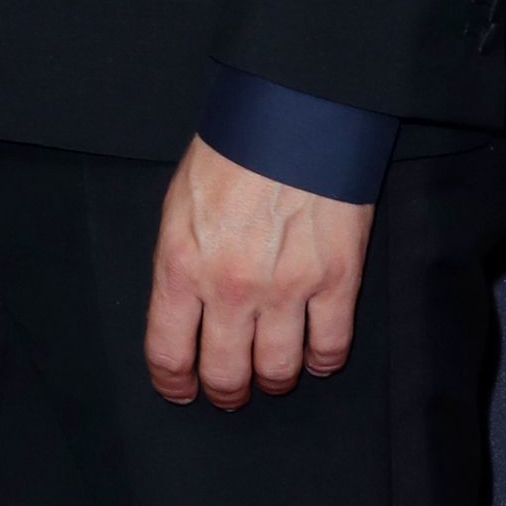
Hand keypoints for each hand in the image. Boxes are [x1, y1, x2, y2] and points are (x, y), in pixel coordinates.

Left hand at [144, 139, 373, 408]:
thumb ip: (179, 265)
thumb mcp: (178, 207)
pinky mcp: (336, 280)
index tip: (181, 389)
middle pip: (225, 374)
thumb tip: (184, 312)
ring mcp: (287, 288)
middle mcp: (230, 288)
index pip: (169, 353)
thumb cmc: (230, 153)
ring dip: (273, 380)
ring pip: (278, 370)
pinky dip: (323, 362)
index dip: (174, 383)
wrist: (293, 114)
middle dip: (225, 392)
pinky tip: (316, 358)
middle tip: (230, 391)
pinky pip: (330, 347)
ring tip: (273, 375)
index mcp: (182, 267)